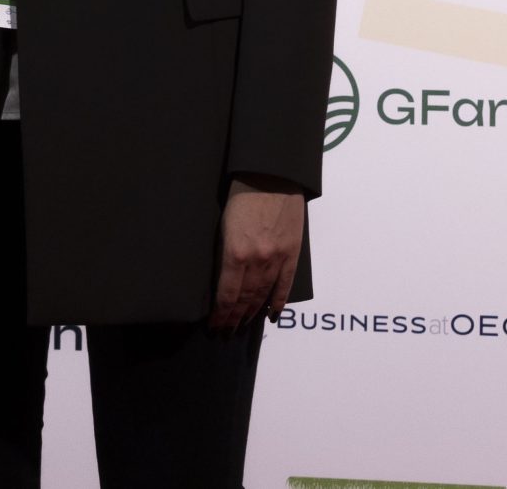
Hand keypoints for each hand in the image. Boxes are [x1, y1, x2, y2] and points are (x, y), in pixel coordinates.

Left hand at [210, 175, 304, 330]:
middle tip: (226, 331)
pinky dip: (278, 302)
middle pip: (244, 298)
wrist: (272, 175)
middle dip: (234, 317)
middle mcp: (257, 261)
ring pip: (263, 295)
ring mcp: (277, 258)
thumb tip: (221, 277)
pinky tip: (271, 315)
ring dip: (251, 313)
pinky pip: (285, 285)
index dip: (220, 313)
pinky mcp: (292, 253)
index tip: (214, 325)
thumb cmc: (241, 193)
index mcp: (235, 252)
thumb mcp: (223, 223)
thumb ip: (224, 251)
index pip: (227, 294)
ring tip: (242, 326)